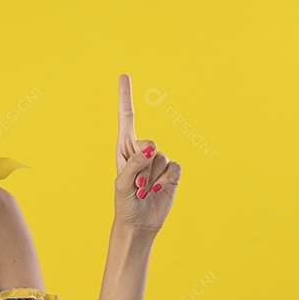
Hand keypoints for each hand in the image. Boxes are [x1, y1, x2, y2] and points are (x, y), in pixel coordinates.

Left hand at [114, 74, 180, 232]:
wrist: (139, 223)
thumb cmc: (125, 204)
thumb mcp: (123, 185)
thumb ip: (134, 164)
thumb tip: (151, 147)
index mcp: (124, 149)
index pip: (127, 118)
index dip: (126, 97)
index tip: (124, 75)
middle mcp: (141, 151)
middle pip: (149, 142)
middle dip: (143, 164)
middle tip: (137, 184)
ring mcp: (158, 161)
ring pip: (162, 157)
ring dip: (153, 177)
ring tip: (144, 190)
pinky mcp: (172, 172)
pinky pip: (175, 167)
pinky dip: (166, 180)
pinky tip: (158, 190)